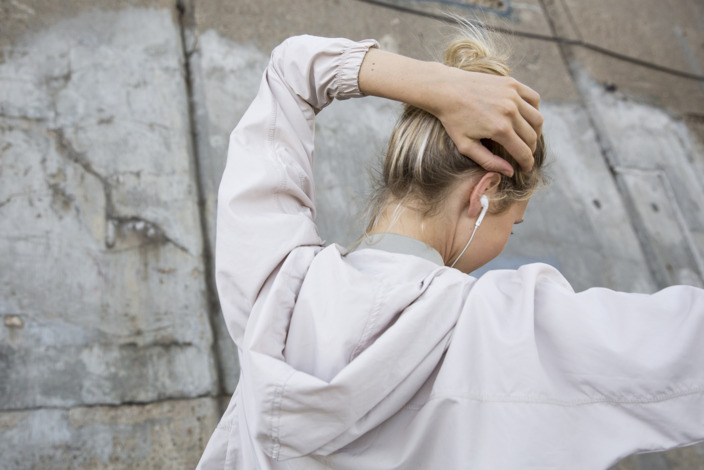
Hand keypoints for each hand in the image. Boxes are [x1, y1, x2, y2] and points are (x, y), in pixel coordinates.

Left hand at [359, 48, 542, 175]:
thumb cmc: (453, 119)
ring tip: (528, 138)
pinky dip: (535, 110)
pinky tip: (526, 118)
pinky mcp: (512, 83)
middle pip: (532, 137)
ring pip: (537, 119)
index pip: (523, 152)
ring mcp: (513, 95)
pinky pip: (534, 99)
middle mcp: (510, 111)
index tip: (525, 168)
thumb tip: (510, 172)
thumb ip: (488, 161)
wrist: (446, 89)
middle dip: (531, 150)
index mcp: (500, 129)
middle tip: (524, 154)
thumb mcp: (465, 146)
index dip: (527, 163)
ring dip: (536, 132)